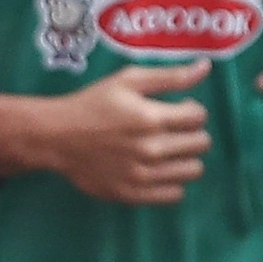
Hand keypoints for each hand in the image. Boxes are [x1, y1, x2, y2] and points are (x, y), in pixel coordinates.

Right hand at [0, 66, 212, 204]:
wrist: (57, 137)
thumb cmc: (93, 103)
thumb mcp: (128, 80)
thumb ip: (170, 76)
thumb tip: (206, 67)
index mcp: (151, 117)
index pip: (199, 117)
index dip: (191, 110)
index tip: (177, 110)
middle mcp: (151, 149)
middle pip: (201, 144)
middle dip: (191, 133)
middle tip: (172, 130)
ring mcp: (142, 175)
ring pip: (193, 171)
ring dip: (185, 158)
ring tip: (167, 151)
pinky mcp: (133, 194)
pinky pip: (175, 194)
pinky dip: (172, 182)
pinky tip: (158, 170)